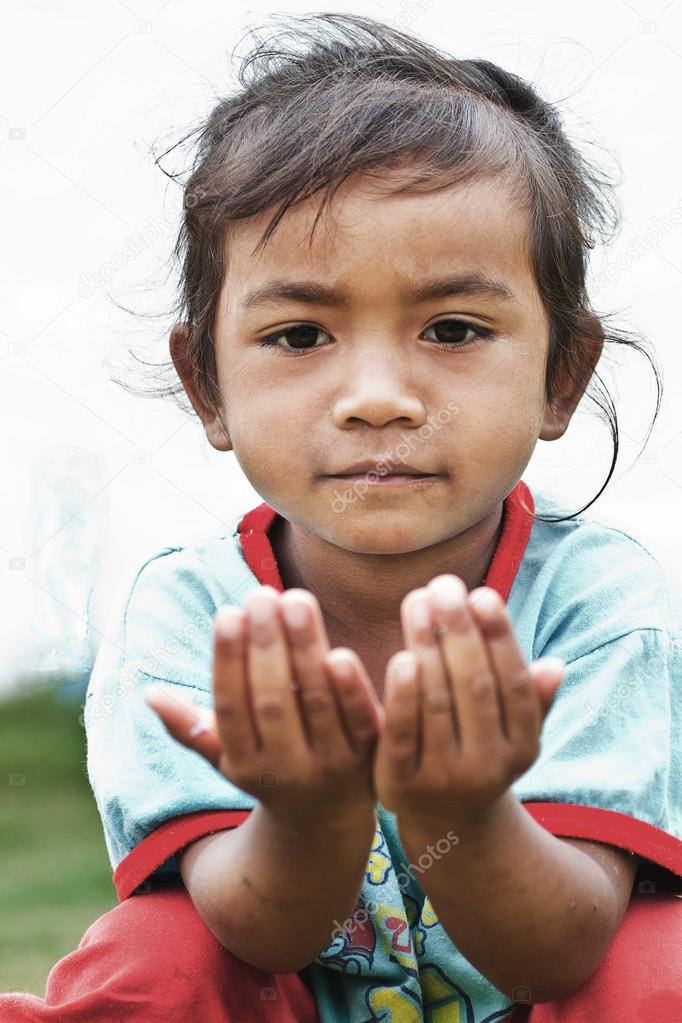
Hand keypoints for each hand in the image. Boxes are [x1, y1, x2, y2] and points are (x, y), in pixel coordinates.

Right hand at [145, 585, 383, 828]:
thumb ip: (190, 727)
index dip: (228, 661)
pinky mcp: (369, 757)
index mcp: (243, 764)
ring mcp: (330, 765)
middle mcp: (285, 768)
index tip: (227, 612)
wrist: (325, 823)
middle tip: (262, 593)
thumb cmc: (266, 771)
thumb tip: (149, 694)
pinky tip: (339, 649)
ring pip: (315, 700)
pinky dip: (352, 688)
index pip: (231, 708)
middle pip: (272, 700)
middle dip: (266, 644)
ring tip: (295, 598)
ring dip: (305, 648)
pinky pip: (360, 719)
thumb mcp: (225, 758)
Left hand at [373, 575, 564, 828]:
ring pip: (438, 702)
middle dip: (459, 631)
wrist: (444, 823)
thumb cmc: (479, 750)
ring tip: (418, 600)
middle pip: (475, 688)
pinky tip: (400, 654)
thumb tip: (555, 666)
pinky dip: (401, 693)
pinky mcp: (400, 783)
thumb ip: (530, 698)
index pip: (512, 684)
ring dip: (428, 646)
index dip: (499, 638)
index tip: (482, 595)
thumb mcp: (512, 731)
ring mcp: (444, 777)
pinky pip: (401, 731)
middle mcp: (488, 767)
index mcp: (522, 747)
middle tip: (443, 585)